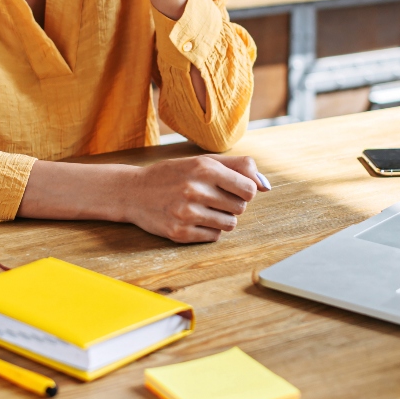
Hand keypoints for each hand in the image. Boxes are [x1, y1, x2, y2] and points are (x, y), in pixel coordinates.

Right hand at [121, 155, 270, 242]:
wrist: (133, 191)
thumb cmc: (173, 174)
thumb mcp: (202, 161)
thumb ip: (238, 167)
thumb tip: (266, 185)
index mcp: (204, 168)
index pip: (249, 189)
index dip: (245, 191)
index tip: (233, 189)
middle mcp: (195, 190)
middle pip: (240, 208)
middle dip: (231, 204)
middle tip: (213, 198)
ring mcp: (186, 213)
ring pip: (229, 224)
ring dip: (222, 219)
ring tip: (204, 209)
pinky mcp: (179, 233)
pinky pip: (213, 237)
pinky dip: (208, 230)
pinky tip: (193, 219)